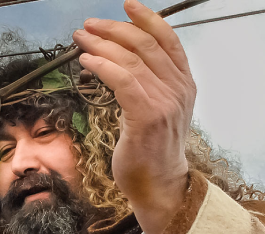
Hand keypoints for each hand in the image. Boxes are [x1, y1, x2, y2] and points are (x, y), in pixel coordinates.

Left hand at [72, 0, 195, 233]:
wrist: (159, 185)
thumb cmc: (152, 151)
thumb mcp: (157, 111)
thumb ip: (149, 85)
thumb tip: (121, 62)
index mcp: (184, 84)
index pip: (168, 40)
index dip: (147, 18)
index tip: (126, 5)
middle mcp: (179, 89)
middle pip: (145, 44)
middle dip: (113, 29)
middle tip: (88, 25)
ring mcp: (166, 102)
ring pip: (131, 59)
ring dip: (101, 45)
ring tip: (80, 39)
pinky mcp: (147, 115)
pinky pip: (122, 79)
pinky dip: (102, 66)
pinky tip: (87, 61)